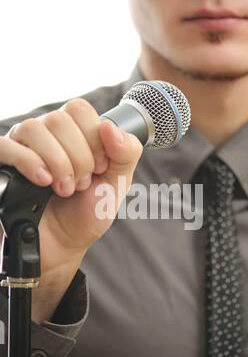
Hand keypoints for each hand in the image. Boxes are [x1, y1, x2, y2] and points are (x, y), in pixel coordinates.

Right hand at [0, 99, 142, 321]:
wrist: (63, 246)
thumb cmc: (86, 214)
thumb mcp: (117, 184)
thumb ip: (126, 154)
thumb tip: (110, 126)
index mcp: (75, 135)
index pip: (79, 110)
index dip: (93, 138)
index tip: (99, 167)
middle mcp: (47, 137)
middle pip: (59, 119)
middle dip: (78, 157)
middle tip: (80, 184)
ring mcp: (24, 149)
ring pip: (34, 128)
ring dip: (57, 162)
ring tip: (63, 189)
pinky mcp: (5, 166)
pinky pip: (6, 147)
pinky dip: (29, 162)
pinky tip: (43, 181)